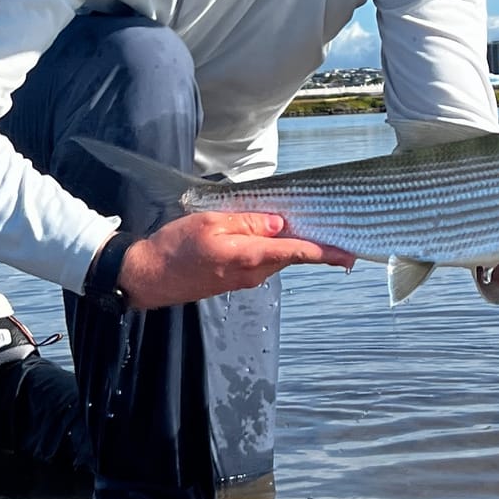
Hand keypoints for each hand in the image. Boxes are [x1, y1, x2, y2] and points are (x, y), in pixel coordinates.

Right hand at [115, 212, 355, 309]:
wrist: (147, 276)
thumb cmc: (175, 247)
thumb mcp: (211, 223)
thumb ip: (249, 222)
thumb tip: (282, 224)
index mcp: (250, 257)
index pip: (298, 253)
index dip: (327, 253)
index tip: (351, 254)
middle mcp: (253, 273)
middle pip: (291, 254)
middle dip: (310, 240)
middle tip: (329, 221)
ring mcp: (245, 279)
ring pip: (276, 256)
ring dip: (287, 242)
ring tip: (295, 219)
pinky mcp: (235, 279)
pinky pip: (261, 260)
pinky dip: (271, 247)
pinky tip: (268, 231)